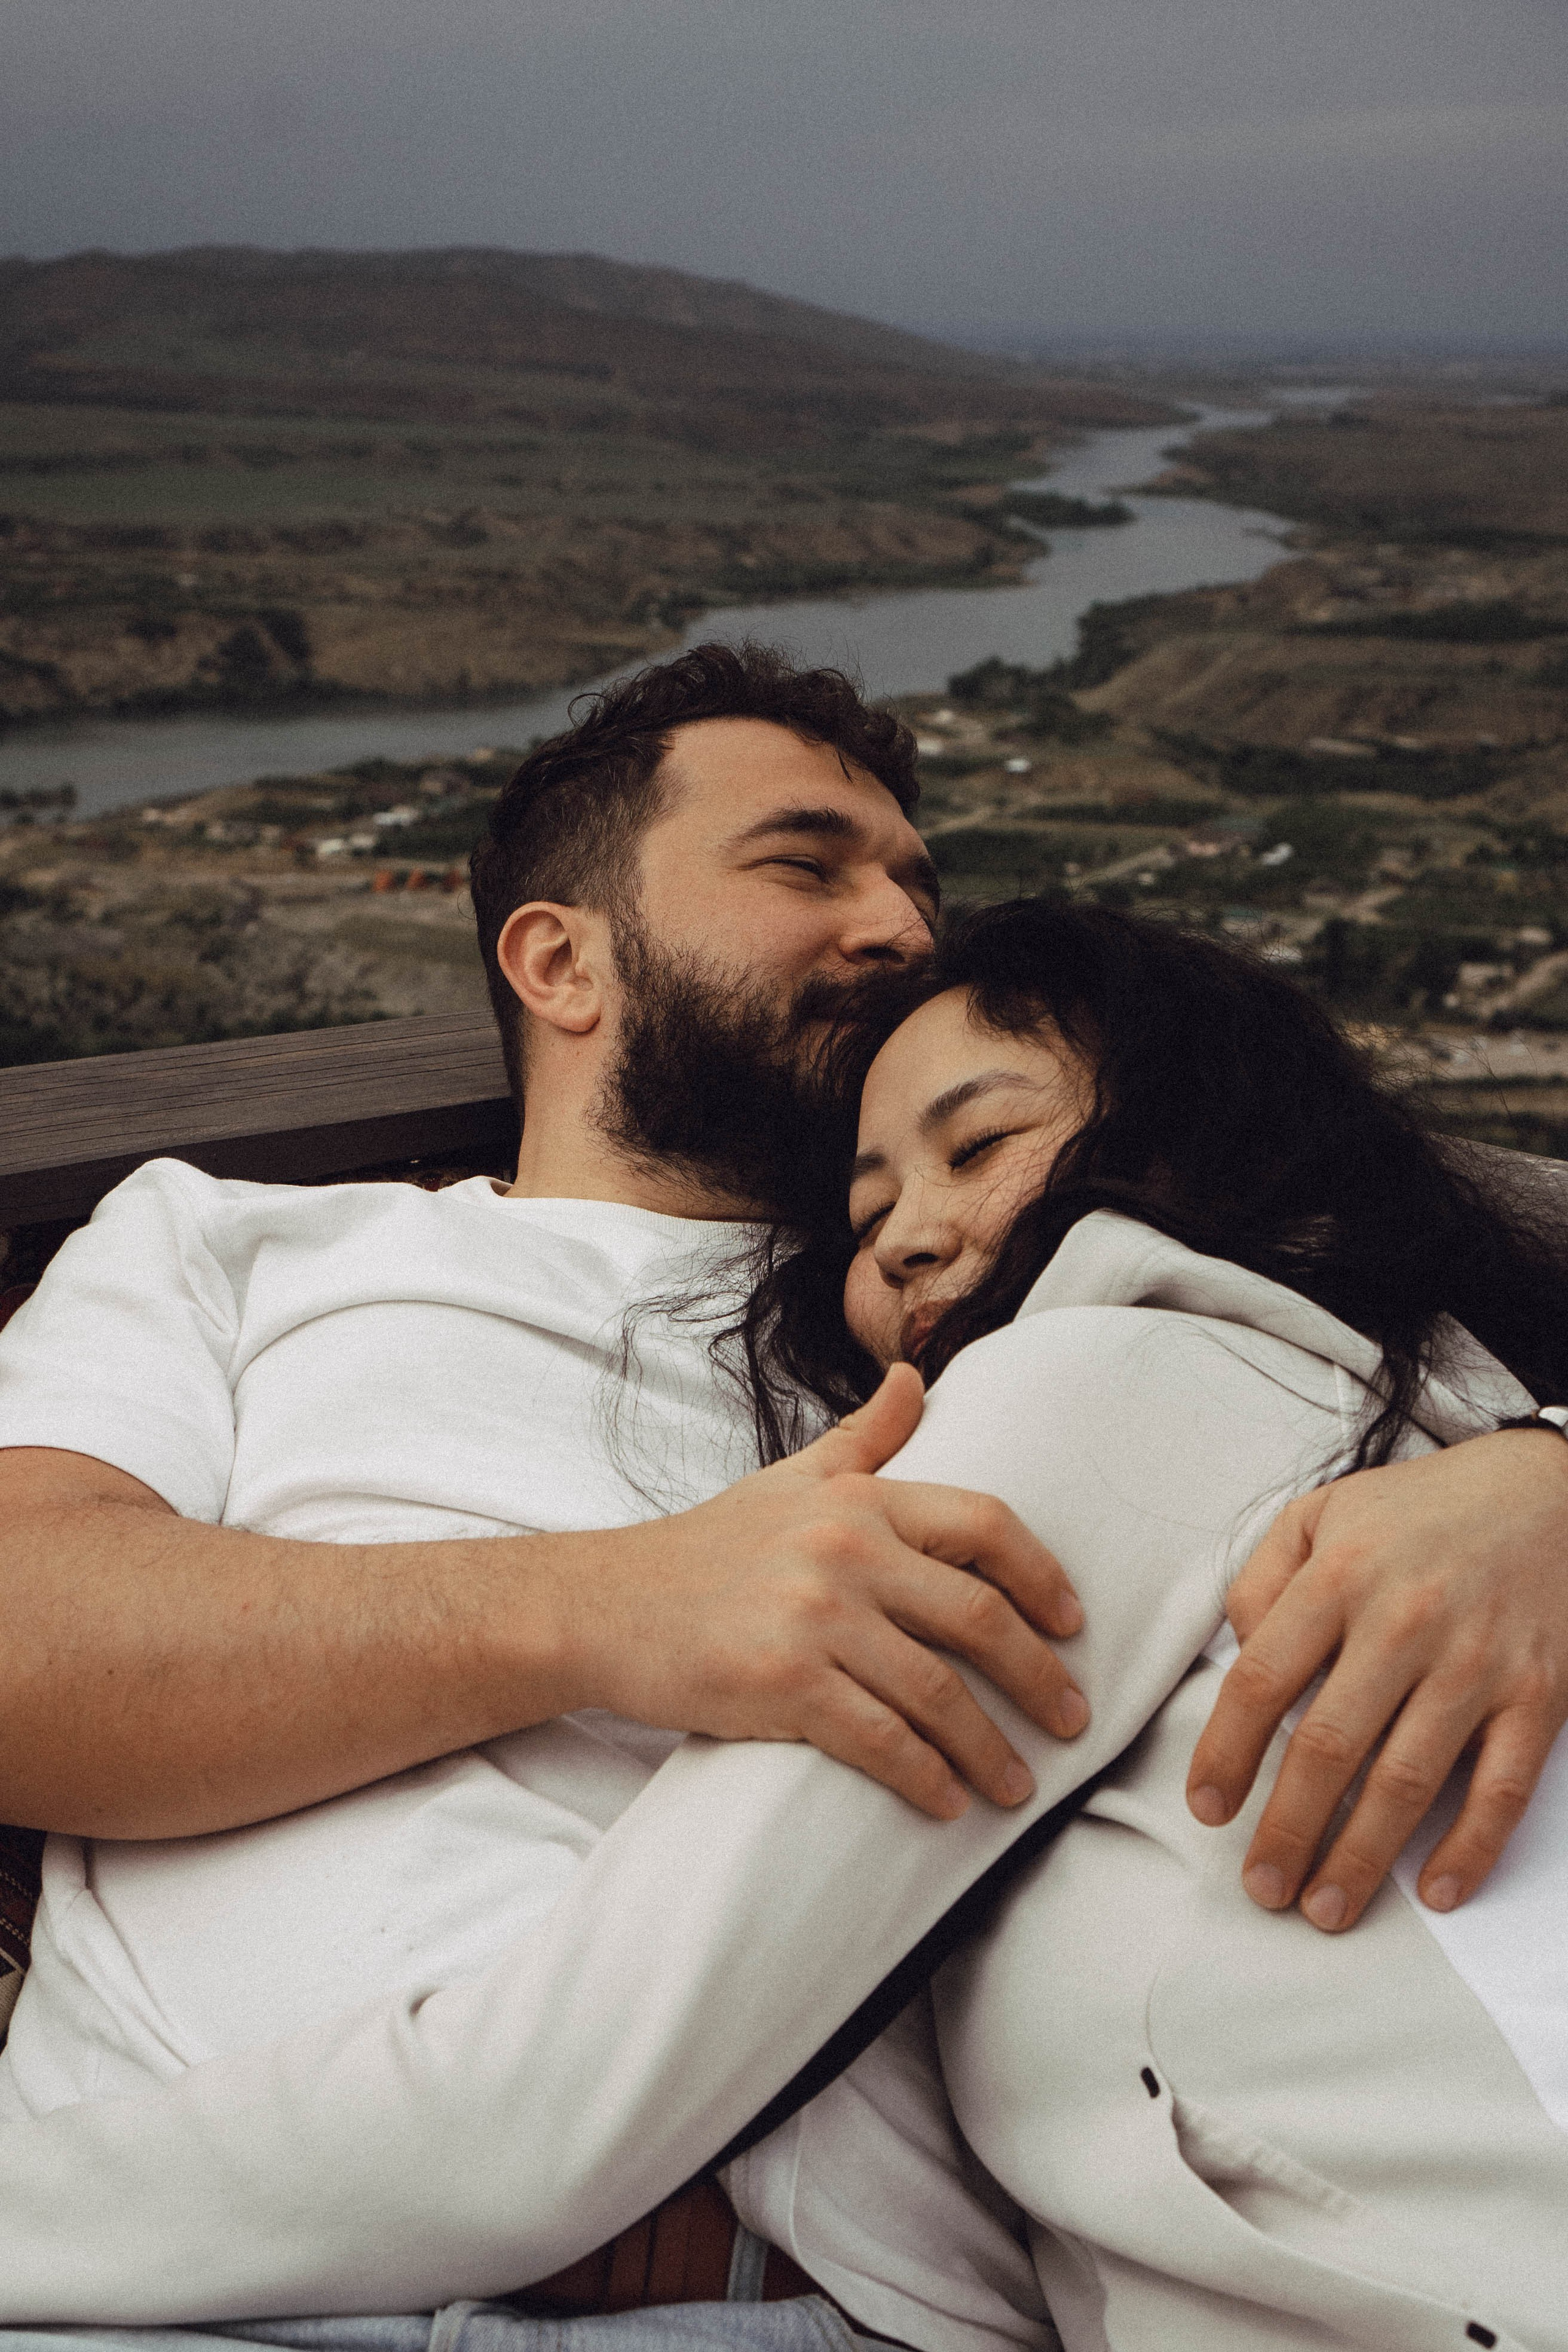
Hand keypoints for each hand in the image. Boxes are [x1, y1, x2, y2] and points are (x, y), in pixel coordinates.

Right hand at [564, 1364, 1087, 1819]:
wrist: (604, 1606)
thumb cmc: (708, 1549)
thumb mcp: (791, 1478)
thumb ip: (865, 1436)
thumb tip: (916, 1377)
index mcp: (858, 1499)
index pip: (985, 1525)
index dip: (1042, 1576)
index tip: (1072, 1623)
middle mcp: (844, 1551)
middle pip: (980, 1619)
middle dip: (1039, 1680)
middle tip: (1072, 1720)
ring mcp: (814, 1620)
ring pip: (938, 1694)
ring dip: (990, 1749)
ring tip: (1016, 1785)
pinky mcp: (782, 1686)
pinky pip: (880, 1741)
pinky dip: (924, 1779)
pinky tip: (946, 1804)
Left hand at [1186, 1429, 1567, 1930]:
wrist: (1543, 1491)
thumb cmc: (1416, 1513)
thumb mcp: (1319, 1515)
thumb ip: (1262, 1582)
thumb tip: (1241, 1657)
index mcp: (1340, 1576)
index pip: (1262, 1679)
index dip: (1226, 1752)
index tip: (1207, 1808)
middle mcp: (1405, 1621)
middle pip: (1329, 1746)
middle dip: (1287, 1829)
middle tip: (1261, 1887)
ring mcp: (1477, 1663)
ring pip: (1407, 1781)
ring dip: (1360, 1857)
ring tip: (1323, 1908)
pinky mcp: (1538, 1695)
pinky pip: (1500, 1787)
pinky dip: (1468, 1846)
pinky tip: (1432, 1889)